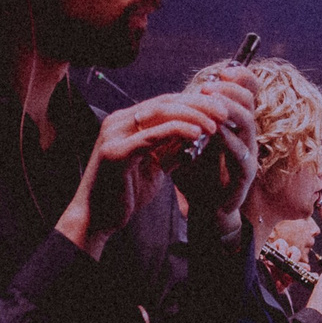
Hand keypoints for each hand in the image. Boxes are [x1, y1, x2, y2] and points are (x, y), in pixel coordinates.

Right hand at [58, 91, 230, 257]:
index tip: (220, 108)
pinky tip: (197, 133)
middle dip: (198, 104)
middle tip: (225, 110)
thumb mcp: (155, 166)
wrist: (97, 219)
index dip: (194, 103)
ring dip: (192, 115)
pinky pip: (150, 136)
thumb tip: (199, 135)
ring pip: (159, 114)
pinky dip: (176, 131)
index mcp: (126, 122)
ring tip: (217, 123)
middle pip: (164, 102)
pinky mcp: (114, 152)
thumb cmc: (125, 193)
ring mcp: (113, 135)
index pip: (165, 102)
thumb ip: (172, 149)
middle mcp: (117, 122)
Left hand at [172, 68, 259, 237]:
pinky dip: (228, 140)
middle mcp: (246, 135)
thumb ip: (191, 119)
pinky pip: (241, 153)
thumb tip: (178, 94)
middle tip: (208, 88)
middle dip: (229, 90)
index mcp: (235, 123)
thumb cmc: (198, 171)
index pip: (247, 92)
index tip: (223, 73)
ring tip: (210, 102)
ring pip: (248, 123)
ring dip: (229, 109)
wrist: (204, 207)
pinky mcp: (244, 175)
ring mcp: (247, 154)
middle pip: (250, 102)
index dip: (241, 79)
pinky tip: (215, 133)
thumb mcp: (192, 140)